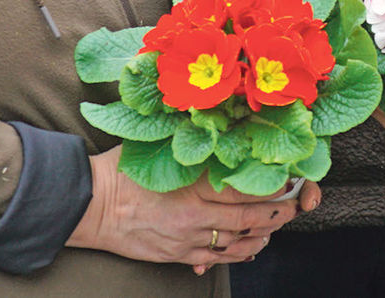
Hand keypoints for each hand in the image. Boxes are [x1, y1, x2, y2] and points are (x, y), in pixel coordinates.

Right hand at [66, 149, 315, 273]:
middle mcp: (195, 214)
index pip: (245, 188)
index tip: (288, 179)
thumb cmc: (122, 168)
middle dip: (277, 213)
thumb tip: (218, 127)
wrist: (90, 204)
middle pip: (249, 218)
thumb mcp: (158, 146)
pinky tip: (249, 246)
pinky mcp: (177, 254)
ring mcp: (187, 238)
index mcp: (193, 184)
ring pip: (237, 242)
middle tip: (294, 205)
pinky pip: (216, 258)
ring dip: (262, 236)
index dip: (271, 187)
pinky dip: (237, 253)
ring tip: (276, 225)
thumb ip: (190, 141)